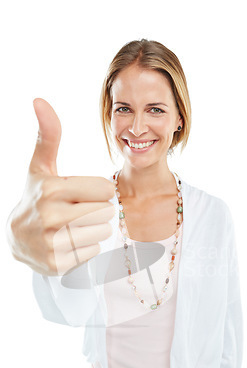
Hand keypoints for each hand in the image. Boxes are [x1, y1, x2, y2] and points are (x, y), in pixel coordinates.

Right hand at [6, 98, 115, 275]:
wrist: (16, 238)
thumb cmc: (36, 197)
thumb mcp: (41, 167)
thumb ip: (48, 136)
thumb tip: (40, 100)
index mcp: (51, 189)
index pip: (105, 189)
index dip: (98, 191)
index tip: (82, 193)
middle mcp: (50, 216)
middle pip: (106, 212)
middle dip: (97, 211)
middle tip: (78, 212)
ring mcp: (53, 243)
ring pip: (103, 233)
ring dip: (95, 230)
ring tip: (75, 227)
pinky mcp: (57, 264)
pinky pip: (93, 254)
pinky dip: (87, 249)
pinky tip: (70, 244)